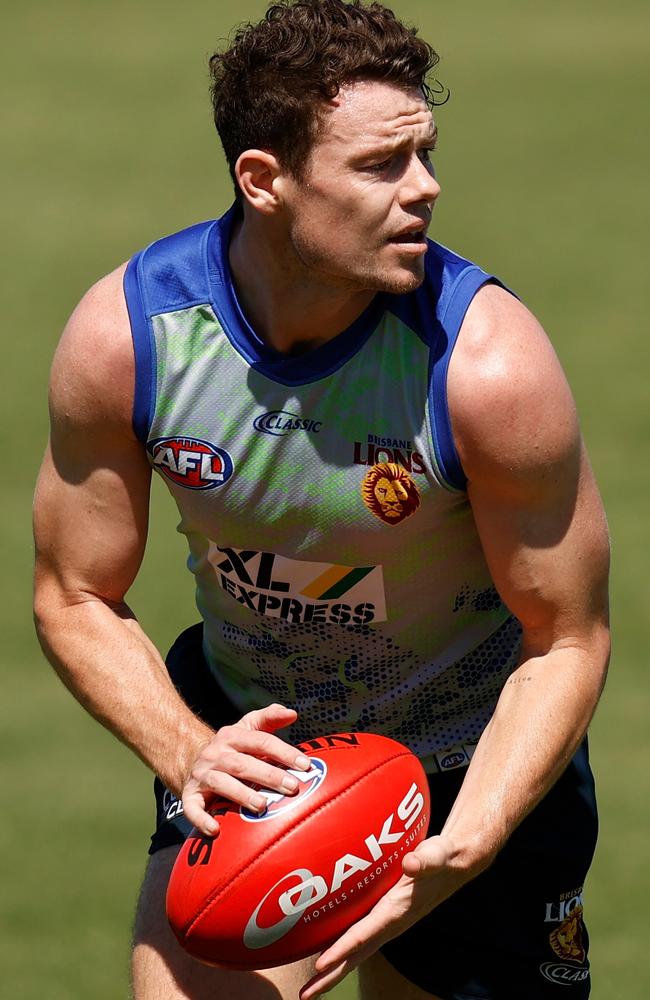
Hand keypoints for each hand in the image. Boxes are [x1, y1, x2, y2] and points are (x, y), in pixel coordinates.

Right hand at [182, 703, 311, 834]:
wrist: (190, 760)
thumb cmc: (231, 747)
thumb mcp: (247, 728)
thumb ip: (269, 718)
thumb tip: (292, 713)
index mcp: (232, 736)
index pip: (261, 741)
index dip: (283, 752)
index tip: (305, 765)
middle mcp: (215, 754)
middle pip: (243, 764)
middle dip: (269, 775)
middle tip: (292, 787)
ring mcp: (201, 775)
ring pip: (221, 783)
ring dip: (241, 794)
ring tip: (262, 806)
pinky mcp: (189, 796)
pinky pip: (192, 808)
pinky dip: (202, 819)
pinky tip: (216, 829)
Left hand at [300, 834, 474, 998]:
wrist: (453, 865)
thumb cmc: (441, 858)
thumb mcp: (436, 855)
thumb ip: (425, 860)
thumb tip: (411, 863)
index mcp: (397, 911)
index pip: (364, 934)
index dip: (342, 950)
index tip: (320, 965)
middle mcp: (389, 924)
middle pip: (355, 956)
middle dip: (331, 976)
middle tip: (305, 995)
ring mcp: (386, 924)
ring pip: (355, 952)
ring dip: (333, 970)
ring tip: (309, 988)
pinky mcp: (384, 918)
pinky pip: (358, 939)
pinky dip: (340, 952)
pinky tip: (323, 954)